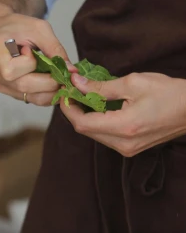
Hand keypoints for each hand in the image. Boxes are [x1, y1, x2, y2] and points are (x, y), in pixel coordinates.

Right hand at [0, 13, 69, 106]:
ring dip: (50, 91)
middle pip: (22, 86)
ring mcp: (0, 83)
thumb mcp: (40, 29)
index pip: (11, 70)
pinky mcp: (9, 90)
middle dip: (48, 82)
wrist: (5, 29)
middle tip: (65, 75)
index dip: (29, 64)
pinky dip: (45, 93)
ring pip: (28, 96)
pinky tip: (53, 83)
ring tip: (62, 79)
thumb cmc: (19, 26)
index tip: (32, 50)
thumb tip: (71, 70)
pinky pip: (30, 98)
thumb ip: (55, 49)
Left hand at [60, 71, 185, 155]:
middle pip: (85, 131)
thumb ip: (102, 86)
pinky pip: (106, 137)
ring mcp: (128, 149)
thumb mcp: (133, 83)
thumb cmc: (169, 93)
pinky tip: (99, 107)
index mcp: (123, 127)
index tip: (64, 93)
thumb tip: (78, 84)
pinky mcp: (132, 149)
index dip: (68, 108)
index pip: (82, 123)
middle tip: (72, 92)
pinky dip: (98, 122)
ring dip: (86, 117)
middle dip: (75, 111)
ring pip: (94, 135)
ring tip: (84, 96)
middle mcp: (123, 144)